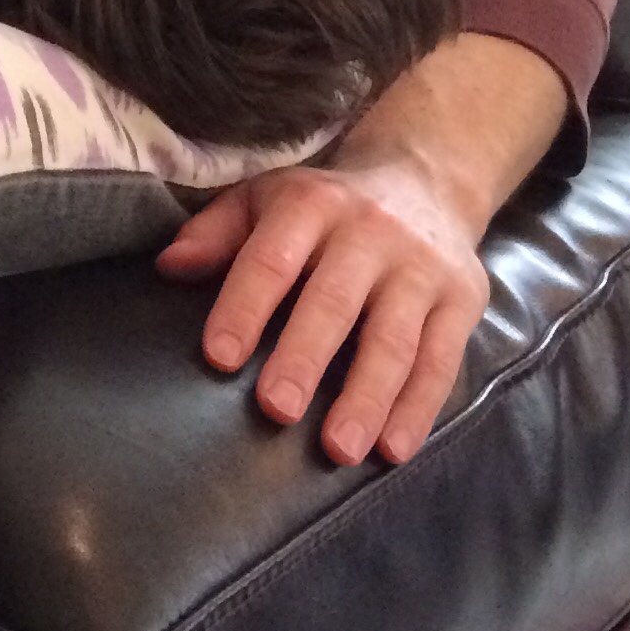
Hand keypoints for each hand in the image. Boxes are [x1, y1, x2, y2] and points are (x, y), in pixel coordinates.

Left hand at [156, 34, 567, 466]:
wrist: (425, 181)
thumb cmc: (324, 209)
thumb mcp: (265, 200)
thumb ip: (215, 233)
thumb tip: (167, 267)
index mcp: (311, 205)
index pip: (271, 259)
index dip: (244, 306)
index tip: (218, 356)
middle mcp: (370, 233)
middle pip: (334, 301)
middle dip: (305, 357)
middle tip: (277, 410)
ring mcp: (421, 269)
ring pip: (394, 339)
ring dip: (366, 397)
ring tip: (339, 449)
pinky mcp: (462, 300)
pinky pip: (441, 360)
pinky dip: (418, 409)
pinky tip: (393, 449)